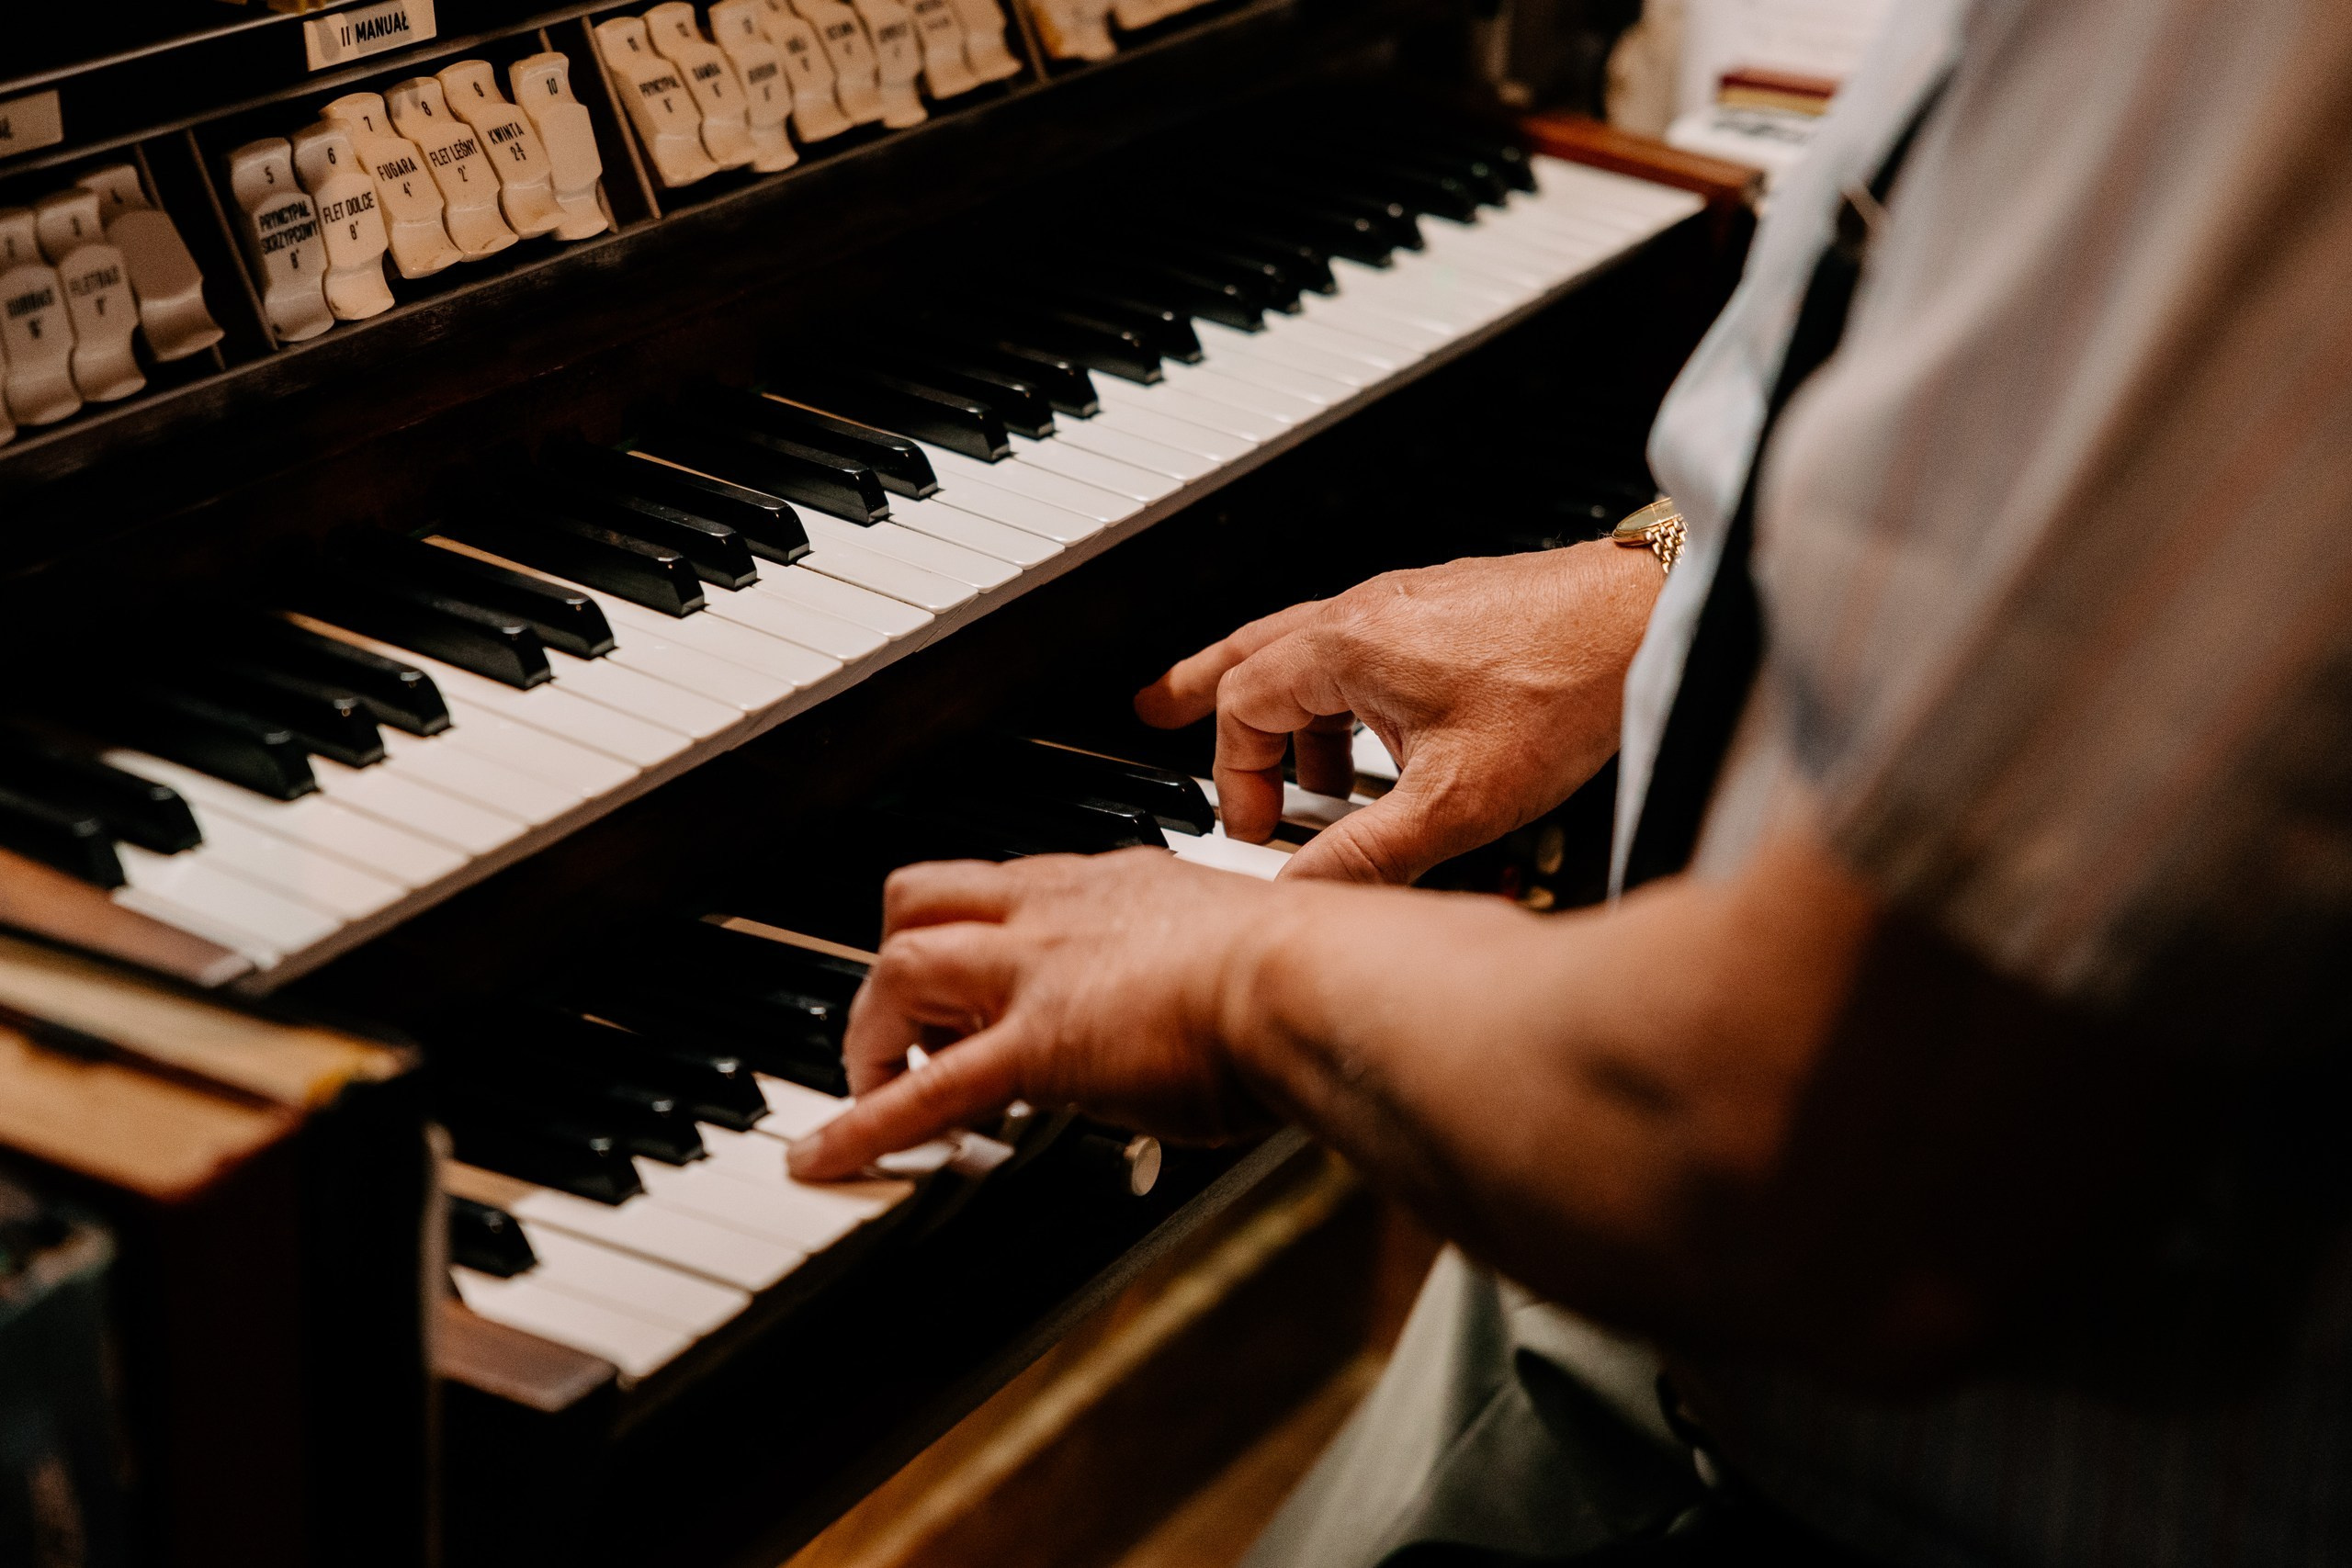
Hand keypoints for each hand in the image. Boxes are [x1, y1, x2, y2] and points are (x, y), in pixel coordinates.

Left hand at [787, 850, 1293, 1179]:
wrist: (1309, 980)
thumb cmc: (1307, 974)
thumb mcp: (1238, 950)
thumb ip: (1201, 976)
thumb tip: (1214, 1021)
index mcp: (1110, 885)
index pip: (1007, 887)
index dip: (975, 932)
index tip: (975, 974)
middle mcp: (1057, 911)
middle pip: (924, 898)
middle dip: (893, 957)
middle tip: (902, 1025)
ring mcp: (1036, 973)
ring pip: (900, 967)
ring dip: (870, 1029)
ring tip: (869, 1089)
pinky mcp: (1033, 1047)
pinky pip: (920, 1091)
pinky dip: (860, 1128)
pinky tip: (822, 1162)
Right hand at [1133, 544, 1659, 884]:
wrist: (1657, 619)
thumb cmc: (1569, 684)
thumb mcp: (1457, 801)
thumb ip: (1368, 857)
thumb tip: (1303, 898)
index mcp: (1347, 645)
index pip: (1241, 700)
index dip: (1230, 771)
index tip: (1247, 826)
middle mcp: (1370, 610)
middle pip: (1254, 648)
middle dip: (1203, 687)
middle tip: (1155, 708)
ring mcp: (1414, 604)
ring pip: (1314, 648)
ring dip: (1293, 709)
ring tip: (1301, 769)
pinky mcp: (1457, 613)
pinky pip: (1368, 649)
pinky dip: (1348, 694)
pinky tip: (1385, 741)